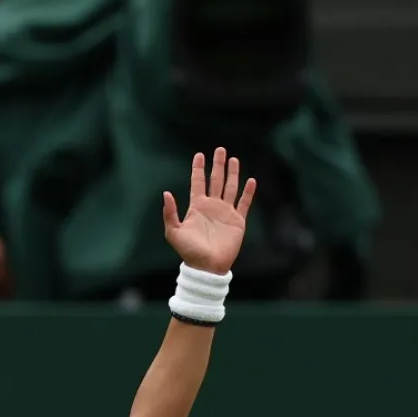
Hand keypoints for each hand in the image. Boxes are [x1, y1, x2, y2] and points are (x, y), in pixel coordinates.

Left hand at [162, 148, 256, 274]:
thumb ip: (170, 213)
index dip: (198, 169)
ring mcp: (225, 212)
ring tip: (234, 159)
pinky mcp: (238, 221)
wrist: (207, 266)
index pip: (198, 183)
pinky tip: (250, 180)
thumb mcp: (174, 232)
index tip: (199, 154)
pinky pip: (244, 203)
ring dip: (232, 174)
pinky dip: (248, 192)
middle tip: (220, 150)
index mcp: (196, 207)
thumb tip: (166, 193)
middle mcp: (212, 206)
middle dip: (218, 165)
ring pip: (230, 187)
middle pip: (215, 180)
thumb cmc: (189, 251)